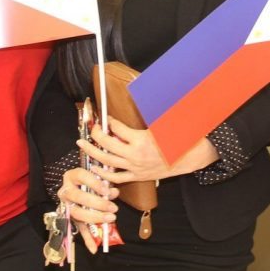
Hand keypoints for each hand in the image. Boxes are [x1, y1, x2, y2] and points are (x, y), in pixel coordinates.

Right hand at [57, 167, 117, 253]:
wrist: (75, 187)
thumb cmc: (88, 182)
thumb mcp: (96, 181)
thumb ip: (105, 187)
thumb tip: (114, 193)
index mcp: (72, 176)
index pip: (81, 176)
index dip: (94, 183)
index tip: (107, 191)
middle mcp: (66, 190)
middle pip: (78, 197)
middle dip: (97, 203)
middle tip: (113, 207)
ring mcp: (66, 205)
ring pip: (77, 213)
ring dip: (95, 217)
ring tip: (110, 218)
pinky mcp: (70, 219)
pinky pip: (78, 229)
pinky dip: (87, 239)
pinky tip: (94, 248)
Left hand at [79, 118, 218, 182]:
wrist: (186, 158)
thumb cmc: (175, 138)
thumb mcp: (163, 121)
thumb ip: (150, 110)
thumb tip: (139, 92)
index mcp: (142, 140)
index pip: (117, 129)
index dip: (110, 122)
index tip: (106, 118)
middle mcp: (135, 155)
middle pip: (107, 145)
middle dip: (95, 135)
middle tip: (90, 128)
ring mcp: (135, 167)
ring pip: (107, 162)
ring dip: (93, 153)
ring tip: (82, 144)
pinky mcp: (136, 176)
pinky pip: (116, 178)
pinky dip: (103, 173)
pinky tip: (94, 167)